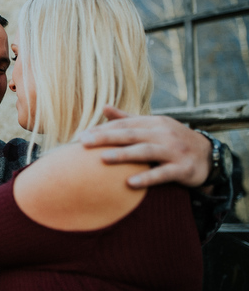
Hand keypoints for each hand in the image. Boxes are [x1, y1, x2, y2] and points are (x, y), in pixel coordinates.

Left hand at [77, 105, 211, 188]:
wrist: (208, 155)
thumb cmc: (171, 140)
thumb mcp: (152, 126)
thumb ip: (127, 119)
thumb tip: (103, 107)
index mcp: (152, 123)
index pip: (123, 125)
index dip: (102, 130)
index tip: (81, 136)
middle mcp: (162, 134)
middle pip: (130, 135)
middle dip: (105, 138)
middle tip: (84, 143)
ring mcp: (173, 150)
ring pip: (145, 151)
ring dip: (123, 155)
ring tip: (103, 158)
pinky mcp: (183, 168)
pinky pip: (163, 173)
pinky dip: (147, 177)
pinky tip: (129, 183)